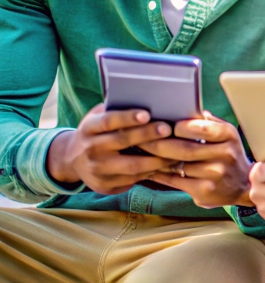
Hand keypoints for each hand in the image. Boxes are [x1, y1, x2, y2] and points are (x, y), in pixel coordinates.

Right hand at [46, 105, 175, 193]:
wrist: (72, 160)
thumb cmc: (96, 132)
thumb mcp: (98, 118)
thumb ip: (116, 110)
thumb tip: (148, 96)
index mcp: (88, 128)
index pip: (108, 121)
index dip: (127, 118)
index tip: (147, 114)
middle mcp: (90, 149)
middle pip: (122, 141)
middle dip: (147, 135)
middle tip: (168, 129)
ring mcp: (97, 170)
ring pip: (132, 166)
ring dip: (156, 159)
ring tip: (175, 151)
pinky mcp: (105, 186)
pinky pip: (133, 180)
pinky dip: (151, 172)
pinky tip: (165, 164)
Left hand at [141, 113, 253, 207]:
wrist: (243, 185)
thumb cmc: (227, 153)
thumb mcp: (225, 134)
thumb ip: (206, 122)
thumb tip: (182, 108)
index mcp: (228, 135)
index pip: (203, 128)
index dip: (181, 127)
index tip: (163, 123)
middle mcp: (225, 155)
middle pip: (184, 149)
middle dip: (158, 143)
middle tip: (138, 138)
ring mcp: (214, 175)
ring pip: (177, 165)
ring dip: (155, 159)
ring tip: (140, 151)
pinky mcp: (204, 191)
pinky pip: (175, 181)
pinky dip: (159, 174)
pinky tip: (148, 167)